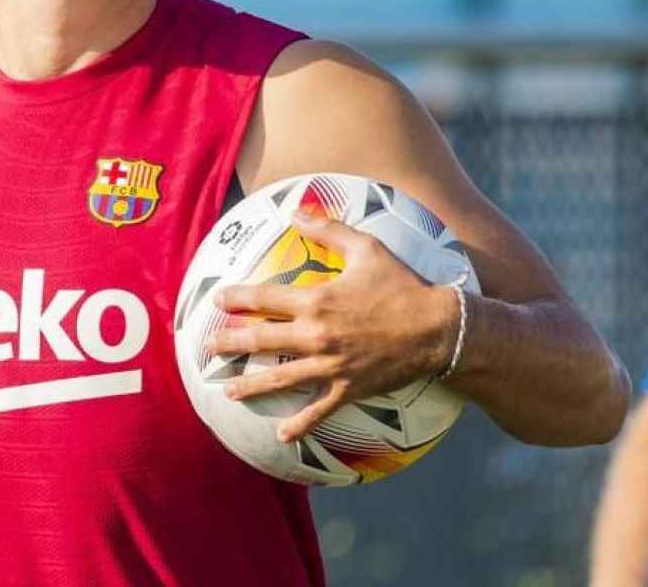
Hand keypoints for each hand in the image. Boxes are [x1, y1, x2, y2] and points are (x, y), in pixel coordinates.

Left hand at [207, 207, 459, 441]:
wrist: (440, 328)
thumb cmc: (403, 285)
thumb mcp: (367, 248)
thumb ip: (329, 229)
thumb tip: (296, 210)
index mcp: (316, 300)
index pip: (264, 297)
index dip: (237, 298)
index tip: (217, 301)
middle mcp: (317, 334)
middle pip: (261, 339)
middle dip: (230, 343)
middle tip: (207, 349)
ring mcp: (331, 365)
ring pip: (281, 377)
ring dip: (251, 386)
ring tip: (228, 392)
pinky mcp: (348, 388)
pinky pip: (319, 410)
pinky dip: (300, 425)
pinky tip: (281, 435)